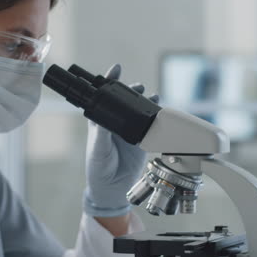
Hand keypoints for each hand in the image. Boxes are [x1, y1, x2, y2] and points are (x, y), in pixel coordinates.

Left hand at [83, 64, 158, 216]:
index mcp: (100, 122)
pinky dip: (156, 116)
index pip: (103, 98)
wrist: (112, 187)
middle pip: (124, 101)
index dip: (108, 82)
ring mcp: (129, 131)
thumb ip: (102, 134)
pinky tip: (159, 109)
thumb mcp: (98, 149)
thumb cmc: (98, 166)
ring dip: (144, 101)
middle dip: (131, 90)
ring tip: (150, 95)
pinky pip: (150, 125)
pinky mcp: (142, 140)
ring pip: (138, 110)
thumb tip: (104, 117)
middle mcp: (115, 123)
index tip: (115, 69)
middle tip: (137, 86)